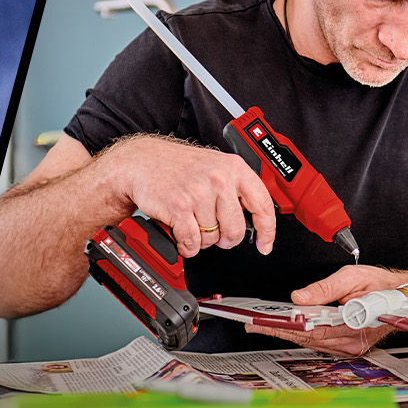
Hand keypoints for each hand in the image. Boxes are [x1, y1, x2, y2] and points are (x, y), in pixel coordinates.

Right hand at [103, 135, 277, 257]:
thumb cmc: (176, 167)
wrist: (140, 162)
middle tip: (214, 234)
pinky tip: (181, 236)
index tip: (265, 245)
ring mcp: (198, 193)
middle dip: (224, 239)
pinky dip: (186, 246)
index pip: (262, 204)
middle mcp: (218, 179)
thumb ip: (236, 188)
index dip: (266, 231)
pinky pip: (191, 242)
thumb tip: (254, 218)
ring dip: (200, 239)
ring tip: (189, 223)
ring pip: (211, 238)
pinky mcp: (179, 207)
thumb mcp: (214, 166)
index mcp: (233, 168)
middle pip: (235, 229)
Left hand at [244, 265, 405, 356]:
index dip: (284, 327)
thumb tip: (299, 296)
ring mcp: (350, 346)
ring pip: (312, 342)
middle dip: (279, 331)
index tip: (263, 323)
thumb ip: (324, 288)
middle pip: (307, 338)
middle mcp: (351, 341)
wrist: (404, 295)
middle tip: (254, 324)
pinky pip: (320, 342)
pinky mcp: (348, 345)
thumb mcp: (352, 277)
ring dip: (288, 334)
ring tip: (264, 325)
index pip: (310, 330)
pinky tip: (288, 328)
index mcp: (353, 325)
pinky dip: (303, 335)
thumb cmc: (382, 286)